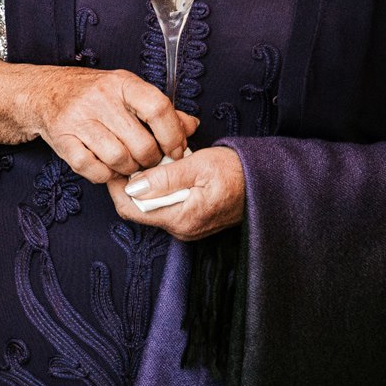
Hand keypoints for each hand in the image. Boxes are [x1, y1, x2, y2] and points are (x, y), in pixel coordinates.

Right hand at [28, 66, 196, 183]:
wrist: (43, 92)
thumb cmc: (92, 94)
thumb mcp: (127, 90)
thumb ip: (160, 109)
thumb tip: (191, 125)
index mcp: (122, 83)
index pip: (158, 109)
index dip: (173, 136)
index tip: (176, 150)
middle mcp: (100, 98)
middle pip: (141, 144)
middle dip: (151, 160)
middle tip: (148, 161)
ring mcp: (79, 118)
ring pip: (119, 159)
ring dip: (128, 170)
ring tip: (128, 164)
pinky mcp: (63, 138)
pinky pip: (93, 169)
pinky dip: (105, 175)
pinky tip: (106, 167)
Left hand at [111, 145, 245, 239]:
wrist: (269, 185)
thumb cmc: (237, 172)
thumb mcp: (200, 166)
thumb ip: (165, 178)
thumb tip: (132, 186)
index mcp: (182, 219)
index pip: (130, 209)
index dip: (117, 186)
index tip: (117, 162)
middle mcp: (181, 230)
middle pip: (138, 207)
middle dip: (134, 182)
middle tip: (139, 156)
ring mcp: (187, 228)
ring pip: (151, 205)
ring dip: (150, 184)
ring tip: (159, 161)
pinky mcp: (192, 222)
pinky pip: (166, 206)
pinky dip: (163, 189)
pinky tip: (171, 171)